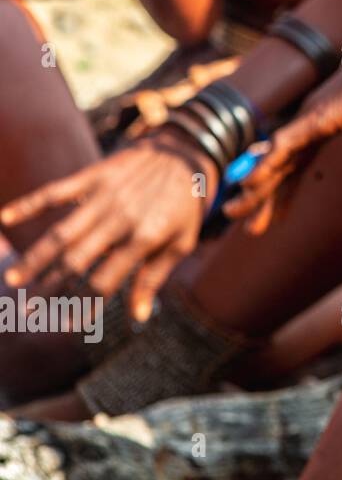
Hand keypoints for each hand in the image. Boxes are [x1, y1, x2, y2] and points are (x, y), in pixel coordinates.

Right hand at [0, 130, 215, 320]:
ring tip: (14, 280)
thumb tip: (138, 317)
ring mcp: (104, 197)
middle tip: (29, 311)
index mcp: (144, 238)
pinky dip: (30, 204)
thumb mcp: (180, 244)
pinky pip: (56, 192)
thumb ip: (154, 278)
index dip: (85, 305)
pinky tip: (5, 217)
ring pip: (62, 232)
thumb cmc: (184, 207)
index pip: (107, 280)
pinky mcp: (93, 176)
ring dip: (36, 258)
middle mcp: (121, 219)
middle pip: (77, 260)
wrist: (185, 155)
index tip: (66, 324)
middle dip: (51, 288)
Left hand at [222, 22, 341, 229]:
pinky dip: (264, 164)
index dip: (283, 195)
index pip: (296, 169)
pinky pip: (283, 145)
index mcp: (321, 130)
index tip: (273, 220)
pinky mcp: (315, 118)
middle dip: (261, 199)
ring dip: (254, 189)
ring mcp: (307, 121)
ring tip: (234, 214)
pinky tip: (246, 183)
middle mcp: (306, 126)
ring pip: (273, 162)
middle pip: (278, 169)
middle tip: (244, 225)